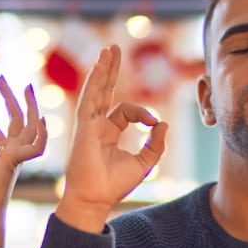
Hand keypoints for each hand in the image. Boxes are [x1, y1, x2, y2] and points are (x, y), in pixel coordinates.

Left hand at [0, 76, 46, 247]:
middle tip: (1, 78)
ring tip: (26, 87)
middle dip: (11, 98)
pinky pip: (36, 145)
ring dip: (30, 106)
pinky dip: (41, 134)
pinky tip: (41, 119)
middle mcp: (14, 150)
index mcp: (3, 151)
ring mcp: (19, 153)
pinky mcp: (19, 159)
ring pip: (29, 125)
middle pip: (17, 118)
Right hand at [55, 44, 167, 232]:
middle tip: (114, 49)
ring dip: (102, 70)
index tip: (153, 123)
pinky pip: (90, 98)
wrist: (96, 198)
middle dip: (111, 71)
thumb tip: (163, 123)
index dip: (143, 113)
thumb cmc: (115, 185)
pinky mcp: (84, 126)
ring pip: (96, 91)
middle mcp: (97, 126)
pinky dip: (94, 81)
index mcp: (109, 133)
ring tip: (108, 50)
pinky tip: (100, 65)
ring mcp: (88, 124)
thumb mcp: (144, 163)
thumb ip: (155, 144)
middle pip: (105, 91)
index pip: (126, 111)